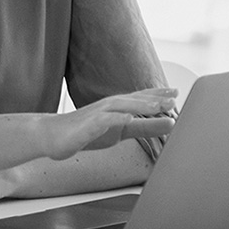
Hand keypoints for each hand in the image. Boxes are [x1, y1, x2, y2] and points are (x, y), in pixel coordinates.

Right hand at [45, 87, 176, 160]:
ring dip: (139, 105)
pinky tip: (128, 118)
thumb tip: (170, 123)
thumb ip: (144, 127)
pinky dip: (116, 118)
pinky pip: (102, 120)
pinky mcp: (86, 125)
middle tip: (174, 97)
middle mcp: (108, 107)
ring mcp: (96, 114)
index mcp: (117, 108)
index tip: (176, 92)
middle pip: (133, 100)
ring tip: (157, 106)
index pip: (140, 98)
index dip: (157, 95)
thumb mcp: (121, 132)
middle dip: (153, 99)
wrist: (52, 136)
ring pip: (120, 106)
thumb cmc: (85, 132)